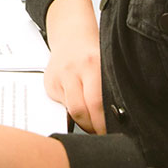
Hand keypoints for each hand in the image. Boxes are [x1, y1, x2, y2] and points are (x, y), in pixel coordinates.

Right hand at [42, 0, 105, 133]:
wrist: (70, 35)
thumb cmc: (91, 52)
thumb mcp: (104, 64)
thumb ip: (108, 86)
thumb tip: (118, 115)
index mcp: (91, 65)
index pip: (97, 103)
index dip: (103, 123)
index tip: (111, 132)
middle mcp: (72, 71)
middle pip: (80, 110)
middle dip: (92, 127)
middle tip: (101, 132)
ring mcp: (58, 77)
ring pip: (70, 111)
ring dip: (82, 123)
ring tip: (92, 124)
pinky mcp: (49, 84)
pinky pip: (61, 105)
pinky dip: (71, 111)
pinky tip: (80, 107)